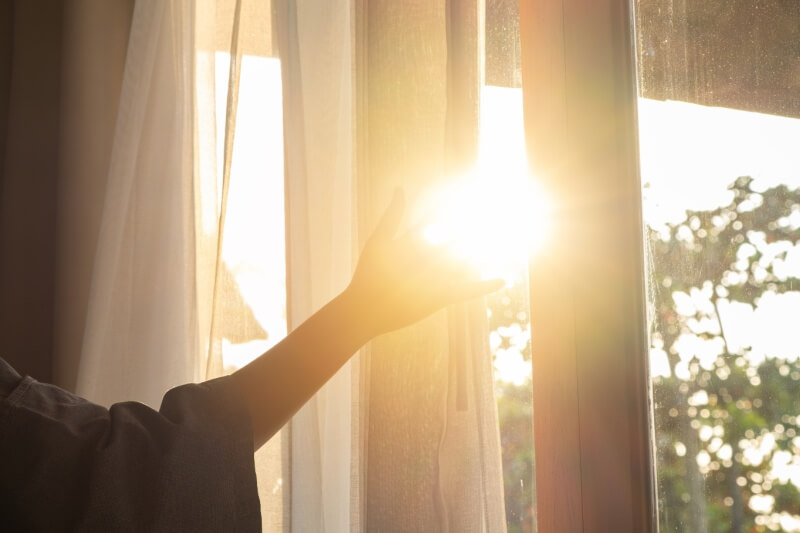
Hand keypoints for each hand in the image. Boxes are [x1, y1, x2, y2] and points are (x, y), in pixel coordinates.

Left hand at [345, 188, 502, 337]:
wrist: (365, 308)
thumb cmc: (368, 274)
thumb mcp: (380, 242)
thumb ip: (393, 216)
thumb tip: (401, 188)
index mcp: (415, 243)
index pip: (438, 221)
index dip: (453, 208)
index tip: (471, 193)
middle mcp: (429, 259)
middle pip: (457, 241)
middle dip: (475, 229)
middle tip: (498, 215)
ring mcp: (437, 278)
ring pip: (466, 264)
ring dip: (483, 255)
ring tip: (505, 242)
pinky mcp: (442, 297)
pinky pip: (467, 290)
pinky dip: (484, 286)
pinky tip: (502, 280)